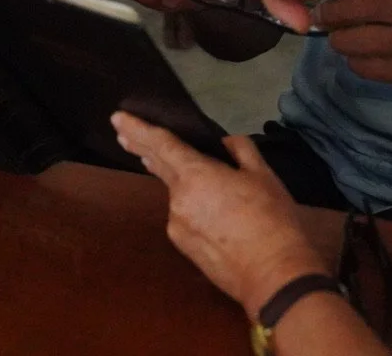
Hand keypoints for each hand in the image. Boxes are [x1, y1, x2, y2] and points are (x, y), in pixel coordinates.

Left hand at [111, 111, 327, 319]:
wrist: (273, 275)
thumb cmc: (271, 220)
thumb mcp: (263, 175)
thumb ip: (240, 150)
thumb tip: (223, 145)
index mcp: (195, 175)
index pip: (161, 144)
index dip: (138, 128)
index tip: (118, 117)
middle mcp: (177, 200)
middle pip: (158, 167)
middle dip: (140, 148)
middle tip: (124, 135)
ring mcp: (177, 226)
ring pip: (179, 195)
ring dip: (185, 184)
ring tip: (215, 188)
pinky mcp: (183, 247)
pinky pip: (185, 216)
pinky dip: (195, 207)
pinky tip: (219, 216)